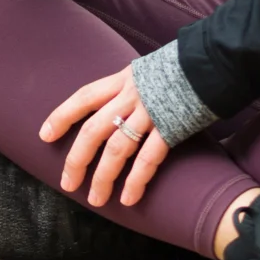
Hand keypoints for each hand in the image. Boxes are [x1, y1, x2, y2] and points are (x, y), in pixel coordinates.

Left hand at [41, 65, 169, 207]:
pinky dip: (136, 180)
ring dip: (104, 177)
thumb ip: (131, 87)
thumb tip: (120, 104)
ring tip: (96, 200)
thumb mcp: (148, 69)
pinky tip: (128, 198)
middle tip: (68, 184)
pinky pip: (148, 158)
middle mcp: (131, 96)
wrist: (214, 59)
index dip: (62, 116)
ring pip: (117, 149)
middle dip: (77, 159)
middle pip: (93, 130)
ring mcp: (150, 112)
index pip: (84, 97)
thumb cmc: (183, 66)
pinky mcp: (171, 127)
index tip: (45, 135)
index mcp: (123, 79)